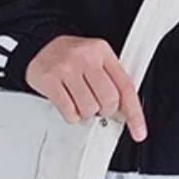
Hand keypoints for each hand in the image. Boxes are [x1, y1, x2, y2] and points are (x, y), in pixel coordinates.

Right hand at [26, 35, 146, 137]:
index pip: (125, 86)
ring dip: (87, 113)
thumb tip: (126, 113)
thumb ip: (112, 81)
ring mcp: (66, 68)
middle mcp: (85, 57)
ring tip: (80, 101)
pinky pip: (70, 112)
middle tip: (98, 107)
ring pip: (89, 108)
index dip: (134, 113)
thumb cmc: (72, 58)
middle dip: (105, 110)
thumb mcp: (96, 60)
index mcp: (102, 51)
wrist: (39, 47)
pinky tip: (70, 104)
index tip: (139, 132)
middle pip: (109, 100)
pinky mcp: (50, 80)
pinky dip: (73, 116)